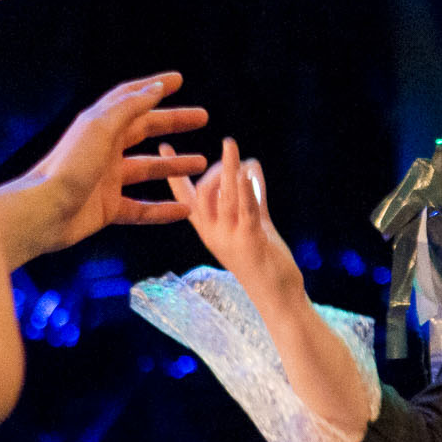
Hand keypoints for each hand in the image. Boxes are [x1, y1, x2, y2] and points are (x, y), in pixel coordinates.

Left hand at [0, 74, 207, 266]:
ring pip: (147, 170)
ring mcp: (107, 180)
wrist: (43, 212)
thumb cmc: (69, 167)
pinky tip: (186, 211)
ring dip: (174, 166)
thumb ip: (129, 107)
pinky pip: (142, 208)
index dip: (154, 87)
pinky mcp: (107, 208)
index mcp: (100, 126)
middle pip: (144, 130)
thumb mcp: (101, 128)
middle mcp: (104, 150)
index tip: (178, 80)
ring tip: (201, 163)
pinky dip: (163, 210)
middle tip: (202, 118)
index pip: (131, 99)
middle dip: (173, 123)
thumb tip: (154, 88)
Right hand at [170, 137, 303, 304]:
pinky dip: (246, 189)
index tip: (163, 147)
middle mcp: (214, 233)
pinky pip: (246, 210)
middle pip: (203, 194)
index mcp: (209, 230)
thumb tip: (250, 166)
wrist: (277, 296)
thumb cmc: (264, 261)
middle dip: (212, 168)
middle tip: (229, 150)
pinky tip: (247, 170)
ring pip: (224, 197)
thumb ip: (252, 197)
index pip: (185, 198)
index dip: (175, 173)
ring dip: (228, 169)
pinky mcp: (251, 240)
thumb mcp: (253, 224)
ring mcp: (231, 238)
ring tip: (230, 145)